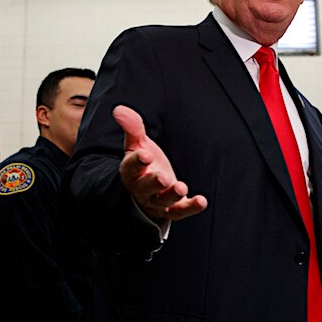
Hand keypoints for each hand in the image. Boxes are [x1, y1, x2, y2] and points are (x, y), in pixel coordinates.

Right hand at [113, 105, 207, 220]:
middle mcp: (142, 189)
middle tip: (164, 178)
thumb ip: (132, 128)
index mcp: (131, 172)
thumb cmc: (144, 163)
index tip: (145, 155)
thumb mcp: (137, 144)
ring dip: (172, 195)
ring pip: (162, 201)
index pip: (131, 168)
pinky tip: (202, 201)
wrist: (151, 187)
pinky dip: (191, 207)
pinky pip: (180, 211)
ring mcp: (158, 200)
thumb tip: (119, 109)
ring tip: (181, 187)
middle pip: (146, 188)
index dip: (137, 161)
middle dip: (154, 182)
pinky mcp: (173, 208)